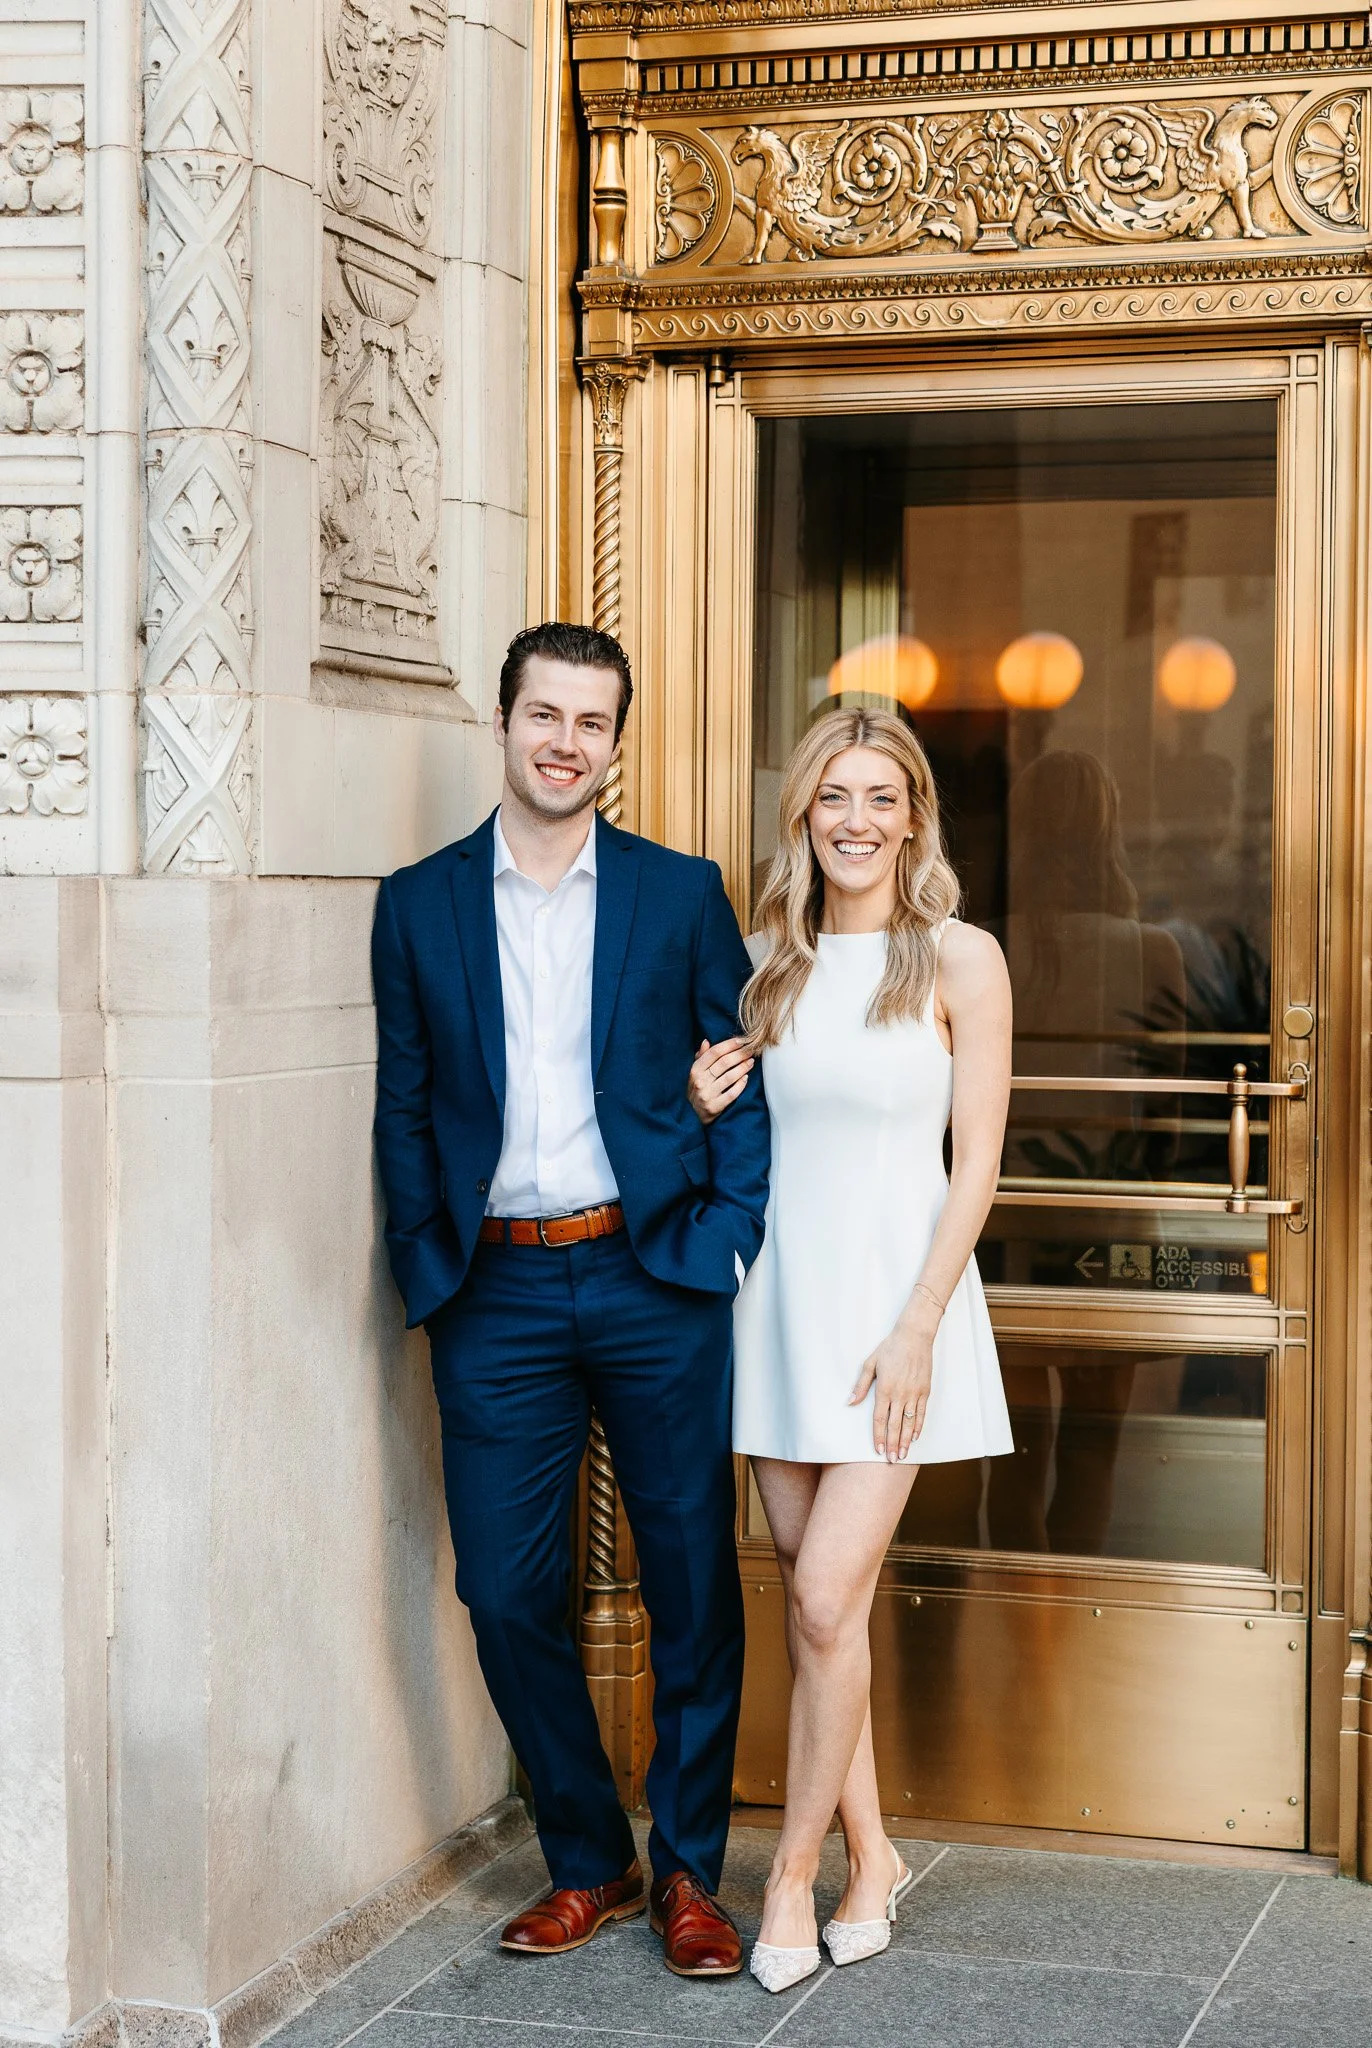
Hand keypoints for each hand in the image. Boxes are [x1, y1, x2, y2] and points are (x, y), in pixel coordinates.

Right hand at [688, 1036, 754, 1124]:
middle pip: (724, 1063)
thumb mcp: (695, 1073)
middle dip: (740, 1054)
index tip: (742, 1041)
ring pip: (730, 1077)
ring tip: (751, 1062)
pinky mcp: (715, 1107)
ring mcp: (707, 1095)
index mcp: (695, 1070)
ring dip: (743, 1067)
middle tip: (751, 1050)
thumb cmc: (696, 1090)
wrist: (691, 1116)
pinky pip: (732, 1093)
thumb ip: (701, 1057)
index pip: (714, 1052)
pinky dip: (741, 1084)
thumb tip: (706, 1042)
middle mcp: (700, 1081)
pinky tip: (746, 1078)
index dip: (730, 1044)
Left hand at [849, 1314, 934, 1462]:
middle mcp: (900, 1394)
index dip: (878, 1436)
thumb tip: (849, 1402)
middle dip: (892, 1445)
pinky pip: (922, 1413)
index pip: (880, 1419)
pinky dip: (918, 1427)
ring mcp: (914, 1394)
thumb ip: (860, 1385)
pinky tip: (915, 1437)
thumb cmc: (890, 1348)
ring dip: (906, 1441)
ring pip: (909, 1423)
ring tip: (903, 1455)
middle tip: (891, 1460)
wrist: (914, 1337)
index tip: (877, 1450)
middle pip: (895, 1425)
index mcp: (885, 1389)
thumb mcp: (870, 1364)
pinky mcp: (925, 1391)